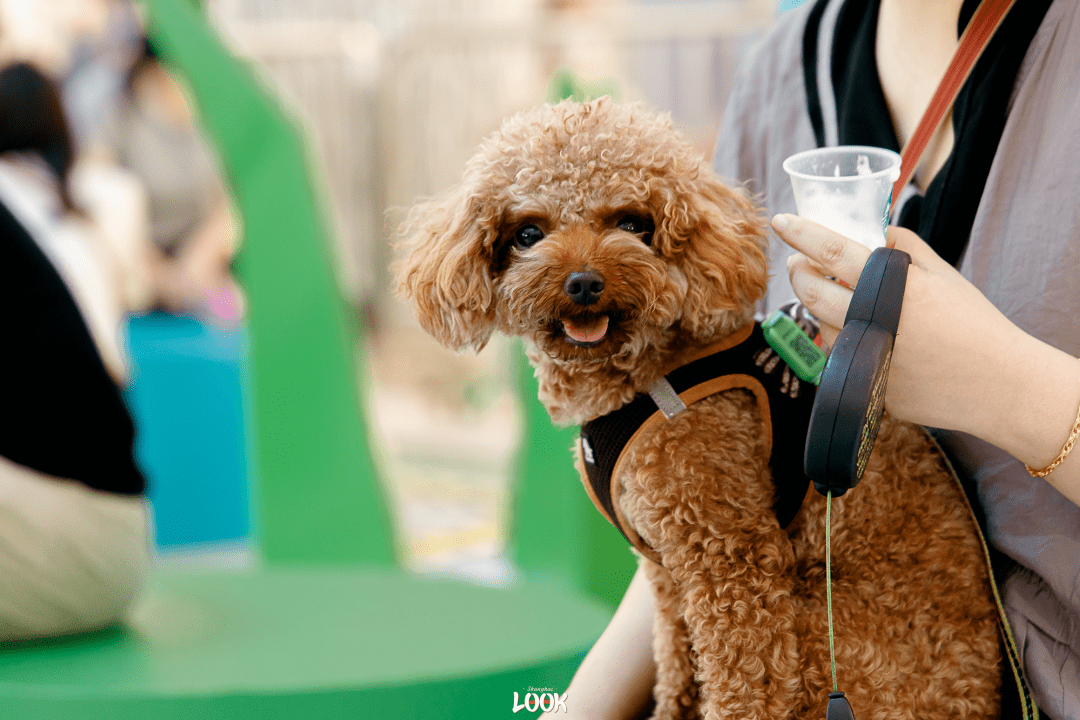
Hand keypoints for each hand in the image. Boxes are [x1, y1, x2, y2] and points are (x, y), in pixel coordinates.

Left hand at [771, 214, 1079, 499]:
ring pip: (823, 326)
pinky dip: (845, 342)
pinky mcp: (864, 384)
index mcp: (894, 284)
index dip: (802, 234)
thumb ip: (903, 247)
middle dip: (798, 272)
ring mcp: (866, 355)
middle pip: (812, 291)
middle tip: (798, 262)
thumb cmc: (973, 323)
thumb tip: (870, 229)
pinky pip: (841, 358)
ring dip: (824, 310)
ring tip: (846, 302)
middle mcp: (873, 319)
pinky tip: (869, 338)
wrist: (998, 384)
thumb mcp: (942, 275)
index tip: (780, 221)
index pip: (834, 251)